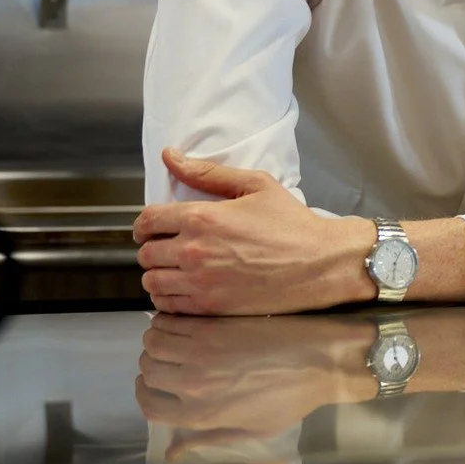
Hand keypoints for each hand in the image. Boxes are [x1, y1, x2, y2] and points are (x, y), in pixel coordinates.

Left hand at [134, 147, 374, 314]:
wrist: (320, 263)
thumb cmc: (293, 224)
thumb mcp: (255, 185)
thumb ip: (208, 172)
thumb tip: (170, 156)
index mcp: (202, 217)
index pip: (148, 220)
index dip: (144, 224)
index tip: (150, 228)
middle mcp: (194, 251)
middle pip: (146, 253)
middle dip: (152, 248)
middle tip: (167, 248)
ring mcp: (201, 282)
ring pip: (152, 280)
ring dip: (158, 273)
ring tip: (174, 269)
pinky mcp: (210, 307)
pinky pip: (168, 304)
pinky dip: (167, 296)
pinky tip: (182, 288)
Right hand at [137, 312, 378, 444]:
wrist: (319, 361)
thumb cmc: (290, 401)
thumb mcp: (250, 433)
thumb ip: (206, 445)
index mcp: (201, 415)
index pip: (148, 404)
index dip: (147, 393)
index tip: (156, 384)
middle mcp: (193, 385)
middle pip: (147, 371)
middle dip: (152, 365)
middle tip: (169, 359)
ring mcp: (200, 353)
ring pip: (152, 343)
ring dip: (157, 341)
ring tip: (175, 341)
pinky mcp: (211, 326)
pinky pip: (169, 322)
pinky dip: (168, 322)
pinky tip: (183, 324)